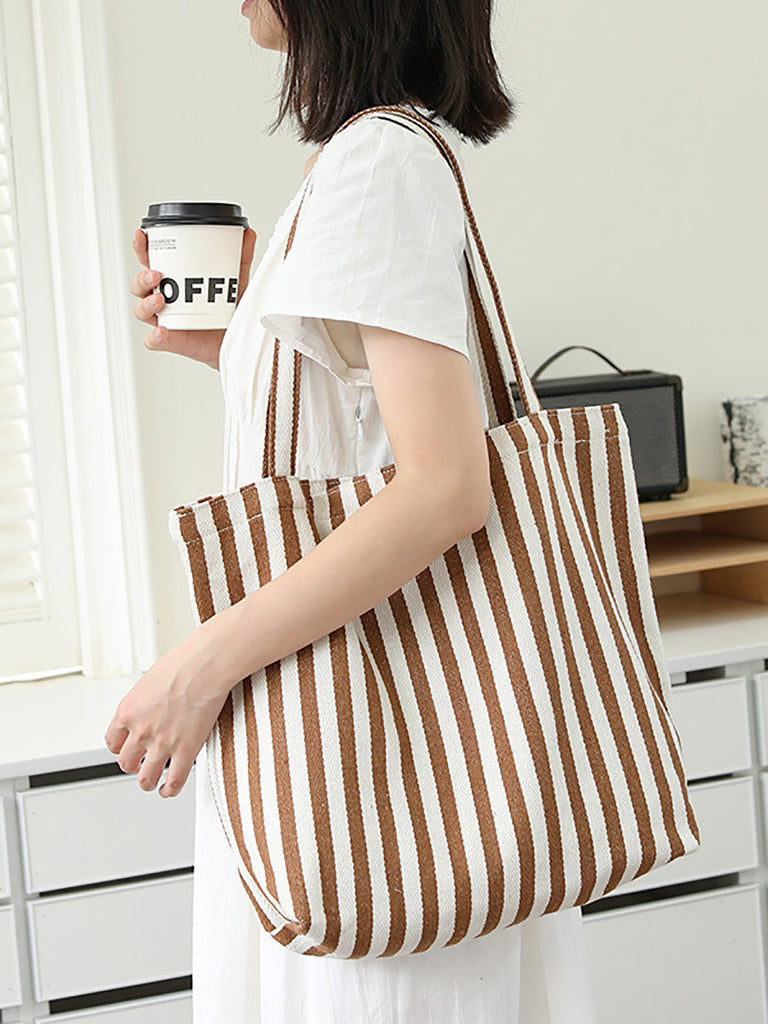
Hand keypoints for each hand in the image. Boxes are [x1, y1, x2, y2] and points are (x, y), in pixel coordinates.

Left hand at [103, 628, 234, 797]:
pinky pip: (174, 781)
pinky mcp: (185, 751)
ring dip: (148, 782)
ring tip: (153, 782)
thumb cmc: (184, 663)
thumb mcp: (150, 680)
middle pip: (126, 763)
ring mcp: (162, 743)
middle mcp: (140, 730)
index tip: (128, 749)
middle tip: (141, 764)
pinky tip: (170, 789)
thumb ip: (146, 700)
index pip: (112, 742)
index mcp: (128, 711)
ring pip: (145, 778)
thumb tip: (152, 705)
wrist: (205, 665)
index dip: (120, 749)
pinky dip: (169, 790)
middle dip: (133, 765)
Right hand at [130, 225, 256, 369]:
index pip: (150, 260)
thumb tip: (247, 233)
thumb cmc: (229, 309)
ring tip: (160, 300)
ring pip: (141, 311)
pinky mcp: (172, 341)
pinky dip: (155, 337)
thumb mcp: (236, 280)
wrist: (238, 340)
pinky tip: (162, 331)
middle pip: (140, 285)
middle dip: (142, 277)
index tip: (141, 235)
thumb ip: (241, 257)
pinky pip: (154, 341)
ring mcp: (166, 321)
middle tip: (156, 274)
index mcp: (173, 280)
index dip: (141, 248)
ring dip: (146, 303)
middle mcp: (164, 299)